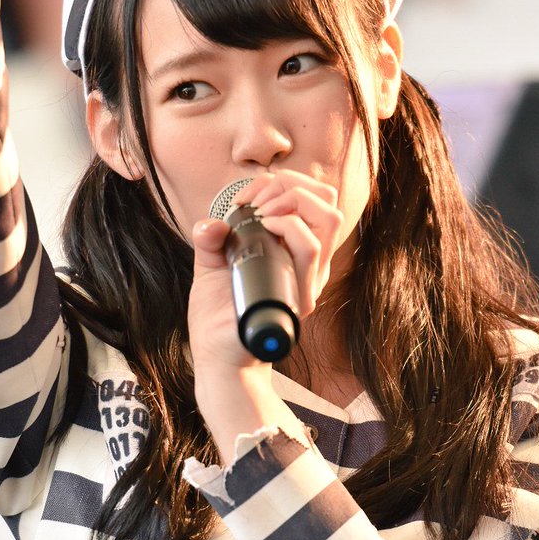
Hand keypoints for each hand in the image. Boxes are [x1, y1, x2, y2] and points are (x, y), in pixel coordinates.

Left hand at [189, 169, 343, 373]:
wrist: (217, 356)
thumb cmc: (219, 316)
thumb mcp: (210, 267)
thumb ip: (211, 240)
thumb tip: (211, 221)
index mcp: (293, 250)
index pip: (313, 198)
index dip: (282, 183)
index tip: (247, 197)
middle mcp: (309, 264)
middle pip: (328, 202)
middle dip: (291, 186)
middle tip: (256, 201)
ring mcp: (308, 279)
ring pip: (328, 220)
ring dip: (294, 202)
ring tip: (263, 212)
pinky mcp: (300, 295)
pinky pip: (310, 251)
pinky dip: (290, 228)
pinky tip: (266, 227)